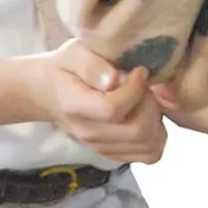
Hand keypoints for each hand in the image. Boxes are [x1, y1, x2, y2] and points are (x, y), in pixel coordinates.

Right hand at [23, 41, 166, 163]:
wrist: (49, 94)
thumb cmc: (65, 69)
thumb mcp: (73, 53)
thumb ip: (91, 64)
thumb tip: (113, 79)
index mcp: (76, 107)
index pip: (113, 110)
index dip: (135, 89)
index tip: (139, 71)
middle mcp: (89, 134)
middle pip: (137, 131)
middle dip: (151, 105)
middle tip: (145, 86)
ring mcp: (102, 148)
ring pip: (149, 145)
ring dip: (157, 120)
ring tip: (145, 101)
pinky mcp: (115, 154)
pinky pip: (150, 153)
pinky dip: (158, 134)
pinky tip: (146, 114)